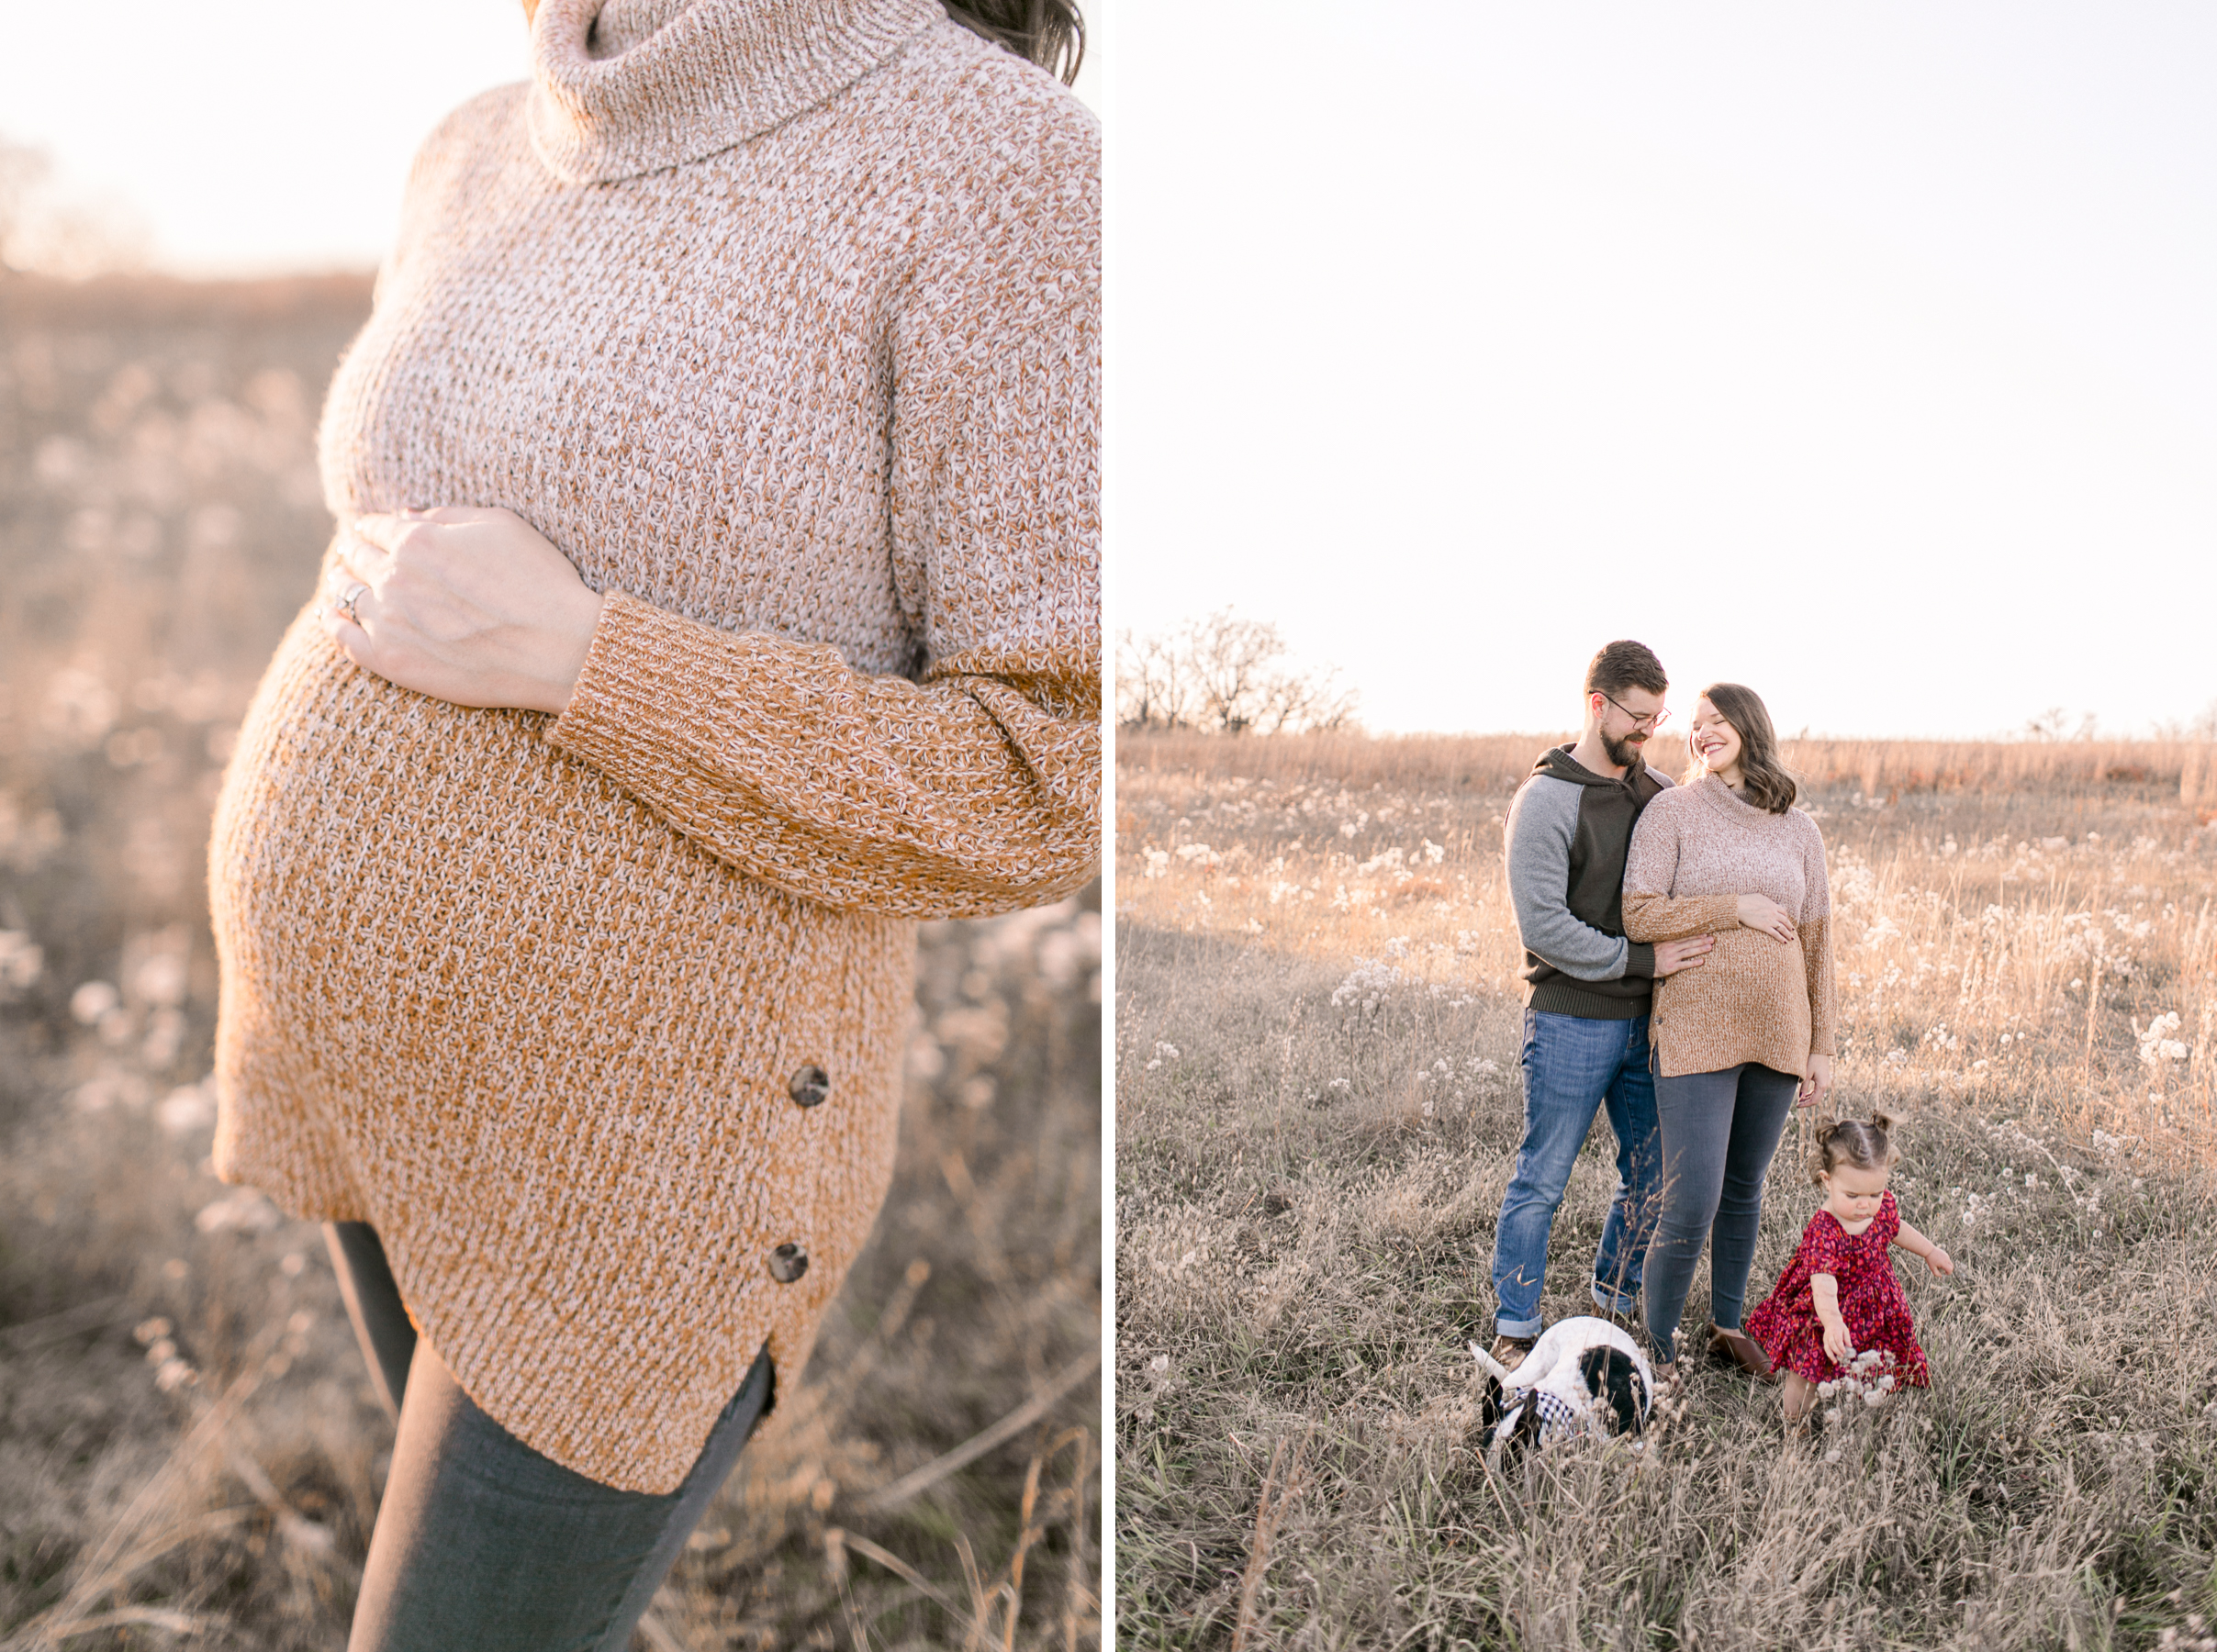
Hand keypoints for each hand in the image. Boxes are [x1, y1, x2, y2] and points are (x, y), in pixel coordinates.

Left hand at [321, 507, 604, 714]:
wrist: (560, 648)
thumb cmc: (541, 581)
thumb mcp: (502, 525)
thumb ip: (448, 515)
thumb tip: (408, 516)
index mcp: (417, 539)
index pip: (376, 526)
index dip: (375, 526)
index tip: (376, 531)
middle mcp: (394, 577)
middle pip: (356, 557)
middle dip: (355, 551)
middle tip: (355, 553)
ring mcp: (389, 622)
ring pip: (345, 594)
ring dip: (342, 583)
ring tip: (341, 581)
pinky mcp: (393, 662)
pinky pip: (345, 639)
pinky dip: (334, 622)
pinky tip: (331, 615)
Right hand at [1652, 935, 1714, 976]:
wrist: (1640, 962)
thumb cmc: (1649, 953)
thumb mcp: (1657, 943)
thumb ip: (1666, 941)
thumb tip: (1675, 938)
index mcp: (1669, 942)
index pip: (1685, 937)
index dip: (1696, 936)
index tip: (1705, 934)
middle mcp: (1672, 948)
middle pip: (1689, 943)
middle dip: (1701, 941)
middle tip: (1712, 939)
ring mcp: (1672, 957)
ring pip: (1689, 952)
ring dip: (1700, 949)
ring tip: (1710, 947)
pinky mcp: (1671, 966)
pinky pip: (1684, 964)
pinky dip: (1693, 962)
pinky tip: (1701, 961)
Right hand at [1736, 894, 1794, 942]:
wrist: (1739, 906)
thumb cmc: (1747, 900)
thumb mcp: (1760, 897)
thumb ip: (1767, 901)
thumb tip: (1770, 903)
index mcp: (1773, 905)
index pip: (1783, 912)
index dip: (1786, 916)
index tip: (1786, 920)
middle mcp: (1774, 913)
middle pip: (1785, 920)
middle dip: (1789, 926)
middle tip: (1792, 930)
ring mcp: (1770, 920)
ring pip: (1783, 928)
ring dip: (1788, 934)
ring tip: (1791, 938)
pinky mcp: (1764, 927)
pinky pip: (1775, 934)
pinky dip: (1781, 938)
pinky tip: (1784, 942)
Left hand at [1797, 1054, 1832, 1108]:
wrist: (1820, 1051)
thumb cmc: (1812, 1061)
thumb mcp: (1806, 1074)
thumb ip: (1803, 1086)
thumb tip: (1801, 1097)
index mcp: (1822, 1085)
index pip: (1814, 1100)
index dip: (1805, 1104)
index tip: (1797, 1106)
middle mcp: (1826, 1085)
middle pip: (1817, 1099)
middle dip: (1807, 1103)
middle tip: (1797, 1104)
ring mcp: (1826, 1082)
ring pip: (1818, 1095)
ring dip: (1809, 1098)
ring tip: (1800, 1100)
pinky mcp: (1824, 1080)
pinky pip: (1818, 1090)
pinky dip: (1812, 1094)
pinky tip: (1805, 1094)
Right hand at [1821, 1318, 1853, 1364]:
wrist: (1830, 1321)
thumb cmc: (1840, 1327)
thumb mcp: (1845, 1330)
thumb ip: (1847, 1338)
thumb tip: (1850, 1346)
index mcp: (1835, 1331)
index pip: (1838, 1340)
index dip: (1841, 1347)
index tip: (1844, 1352)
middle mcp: (1829, 1335)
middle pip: (1832, 1344)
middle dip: (1836, 1351)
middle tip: (1842, 1356)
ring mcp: (1826, 1338)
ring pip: (1827, 1347)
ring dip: (1831, 1355)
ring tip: (1835, 1361)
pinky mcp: (1824, 1341)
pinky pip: (1826, 1348)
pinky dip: (1829, 1354)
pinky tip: (1833, 1359)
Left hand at [1923, 1245, 1953, 1277]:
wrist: (1928, 1250)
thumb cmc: (1930, 1259)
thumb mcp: (1932, 1268)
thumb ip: (1936, 1273)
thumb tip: (1941, 1276)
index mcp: (1944, 1263)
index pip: (1950, 1270)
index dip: (1948, 1273)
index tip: (1944, 1273)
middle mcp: (1947, 1259)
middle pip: (1952, 1267)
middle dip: (1949, 1270)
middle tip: (1943, 1270)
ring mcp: (1947, 1256)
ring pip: (1950, 1263)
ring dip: (1947, 1265)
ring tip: (1939, 1264)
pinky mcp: (1945, 1254)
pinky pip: (1947, 1259)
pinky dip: (1945, 1261)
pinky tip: (1939, 1260)